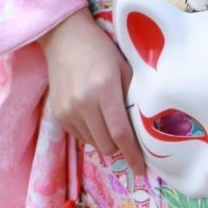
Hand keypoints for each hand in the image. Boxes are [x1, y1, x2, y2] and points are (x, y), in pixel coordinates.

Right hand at [42, 9, 147, 176]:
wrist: (64, 37)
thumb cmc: (100, 50)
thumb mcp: (125, 67)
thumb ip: (135, 97)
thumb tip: (149, 127)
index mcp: (104, 89)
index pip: (121, 134)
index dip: (133, 155)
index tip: (142, 169)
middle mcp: (83, 103)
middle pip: (106, 145)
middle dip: (121, 147)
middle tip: (129, 137)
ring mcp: (67, 110)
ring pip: (93, 144)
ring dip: (106, 140)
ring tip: (110, 121)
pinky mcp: (58, 114)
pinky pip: (80, 136)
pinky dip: (92, 133)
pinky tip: (95, 116)